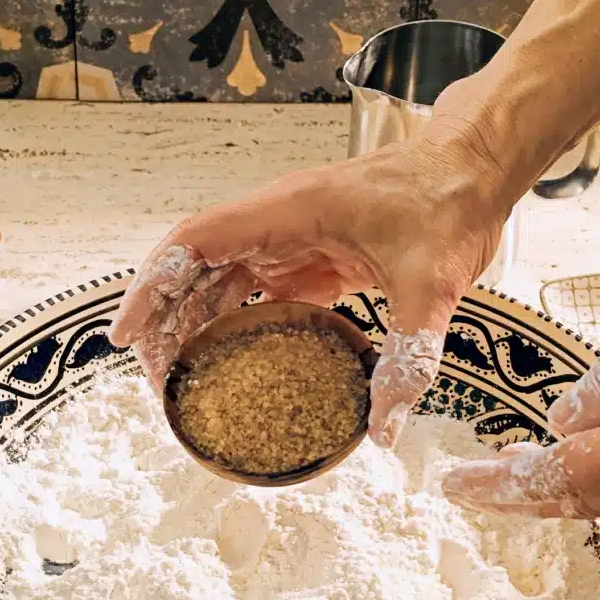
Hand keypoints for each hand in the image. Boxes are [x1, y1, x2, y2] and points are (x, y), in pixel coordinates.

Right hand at [110, 127, 505, 446]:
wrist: (473, 169)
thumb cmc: (448, 202)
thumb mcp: (431, 284)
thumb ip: (406, 357)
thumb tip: (384, 430)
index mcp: (290, 211)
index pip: (196, 242)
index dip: (152, 284)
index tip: (126, 332)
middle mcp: (279, 222)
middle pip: (196, 268)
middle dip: (166, 319)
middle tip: (157, 380)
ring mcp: (292, 239)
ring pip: (221, 280)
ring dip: (195, 325)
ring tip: (181, 380)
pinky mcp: (312, 257)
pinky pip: (257, 291)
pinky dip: (235, 324)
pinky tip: (231, 363)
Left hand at [442, 338, 599, 517]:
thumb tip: (557, 422)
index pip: (551, 478)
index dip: (498, 484)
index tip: (453, 484)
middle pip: (569, 500)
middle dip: (509, 498)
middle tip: (460, 493)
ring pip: (594, 499)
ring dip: (544, 488)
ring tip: (504, 466)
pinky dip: (582, 480)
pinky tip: (567, 458)